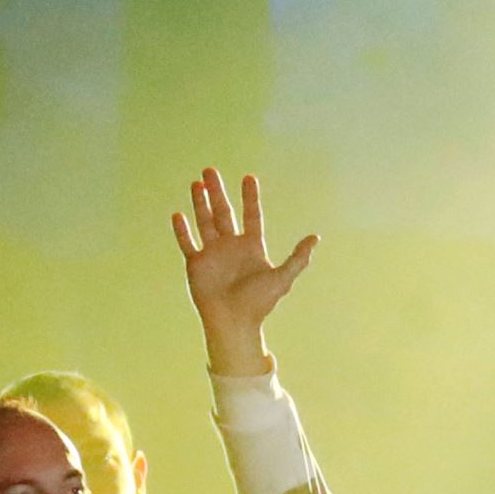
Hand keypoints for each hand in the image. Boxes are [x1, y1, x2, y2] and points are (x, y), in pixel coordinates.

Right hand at [170, 166, 318, 373]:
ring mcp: (213, 254)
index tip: (249, 178)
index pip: (252, 216)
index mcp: (251, 246)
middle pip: (223, 213)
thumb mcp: (282, 278)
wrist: (234, 322)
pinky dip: (182, 230)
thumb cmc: (259, 303)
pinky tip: (178, 215)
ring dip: (200, 203)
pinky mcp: (196, 264)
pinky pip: (188, 243)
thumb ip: (297, 258)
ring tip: (197, 183)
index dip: (250, 198)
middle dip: (218, 192)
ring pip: (205, 222)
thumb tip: (316, 238)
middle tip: (210, 171)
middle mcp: (231, 246)